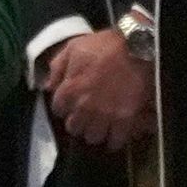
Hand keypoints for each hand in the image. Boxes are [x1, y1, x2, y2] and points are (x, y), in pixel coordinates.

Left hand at [44, 28, 154, 149]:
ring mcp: (105, 116)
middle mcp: (84, 107)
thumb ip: (57, 68)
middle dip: (77, 122)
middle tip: (84, 116)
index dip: (63, 106)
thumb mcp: (73, 48)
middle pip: (74, 127)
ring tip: (99, 126)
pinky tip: (115, 134)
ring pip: (93, 137)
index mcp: (69, 90)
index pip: (58, 110)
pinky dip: (114, 140)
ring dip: (94, 132)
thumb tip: (48, 86)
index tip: (70, 103)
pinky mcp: (126, 121)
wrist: (138, 49)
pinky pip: (116, 140)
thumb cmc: (104, 46)